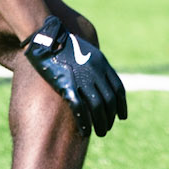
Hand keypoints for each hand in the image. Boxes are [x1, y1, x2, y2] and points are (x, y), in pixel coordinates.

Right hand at [24, 16, 127, 136]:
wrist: (46, 35)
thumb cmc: (61, 42)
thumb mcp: (84, 50)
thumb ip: (92, 64)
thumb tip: (95, 78)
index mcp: (101, 63)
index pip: (118, 88)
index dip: (121, 104)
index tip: (122, 116)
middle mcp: (95, 71)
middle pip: (109, 101)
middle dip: (110, 117)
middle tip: (106, 128)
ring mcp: (82, 78)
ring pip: (98, 107)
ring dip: (101, 123)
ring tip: (100, 133)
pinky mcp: (66, 85)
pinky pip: (80, 108)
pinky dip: (85, 122)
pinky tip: (85, 132)